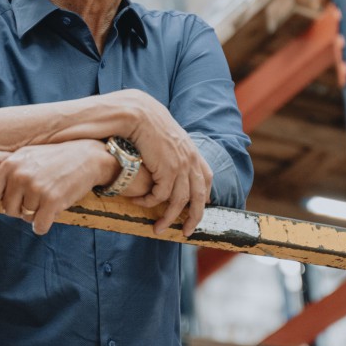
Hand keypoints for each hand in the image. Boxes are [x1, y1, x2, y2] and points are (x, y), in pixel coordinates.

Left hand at [0, 140, 110, 235]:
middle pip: (9, 210)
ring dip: (36, 215)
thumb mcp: (24, 154)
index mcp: (10, 164)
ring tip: (48, 197)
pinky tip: (53, 211)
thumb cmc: (53, 157)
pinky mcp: (52, 200)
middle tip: (37, 196)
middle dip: (21, 209)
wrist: (88, 157)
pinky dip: (44, 225)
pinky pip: (39, 226)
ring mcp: (36, 188)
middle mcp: (20, 175)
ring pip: (25, 218)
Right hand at [120, 90, 212, 236]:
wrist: (140, 113)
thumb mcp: (167, 136)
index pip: (206, 177)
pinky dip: (149, 202)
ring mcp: (181, 166)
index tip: (201, 207)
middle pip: (199, 196)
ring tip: (158, 228)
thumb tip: (169, 157)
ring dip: (168, 219)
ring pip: (179, 202)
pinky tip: (138, 202)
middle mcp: (191, 160)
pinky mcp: (167, 170)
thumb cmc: (148, 123)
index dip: (205, 194)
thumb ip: (172, 149)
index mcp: (192, 151)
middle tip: (186, 232)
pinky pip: (160, 195)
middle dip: (195, 218)